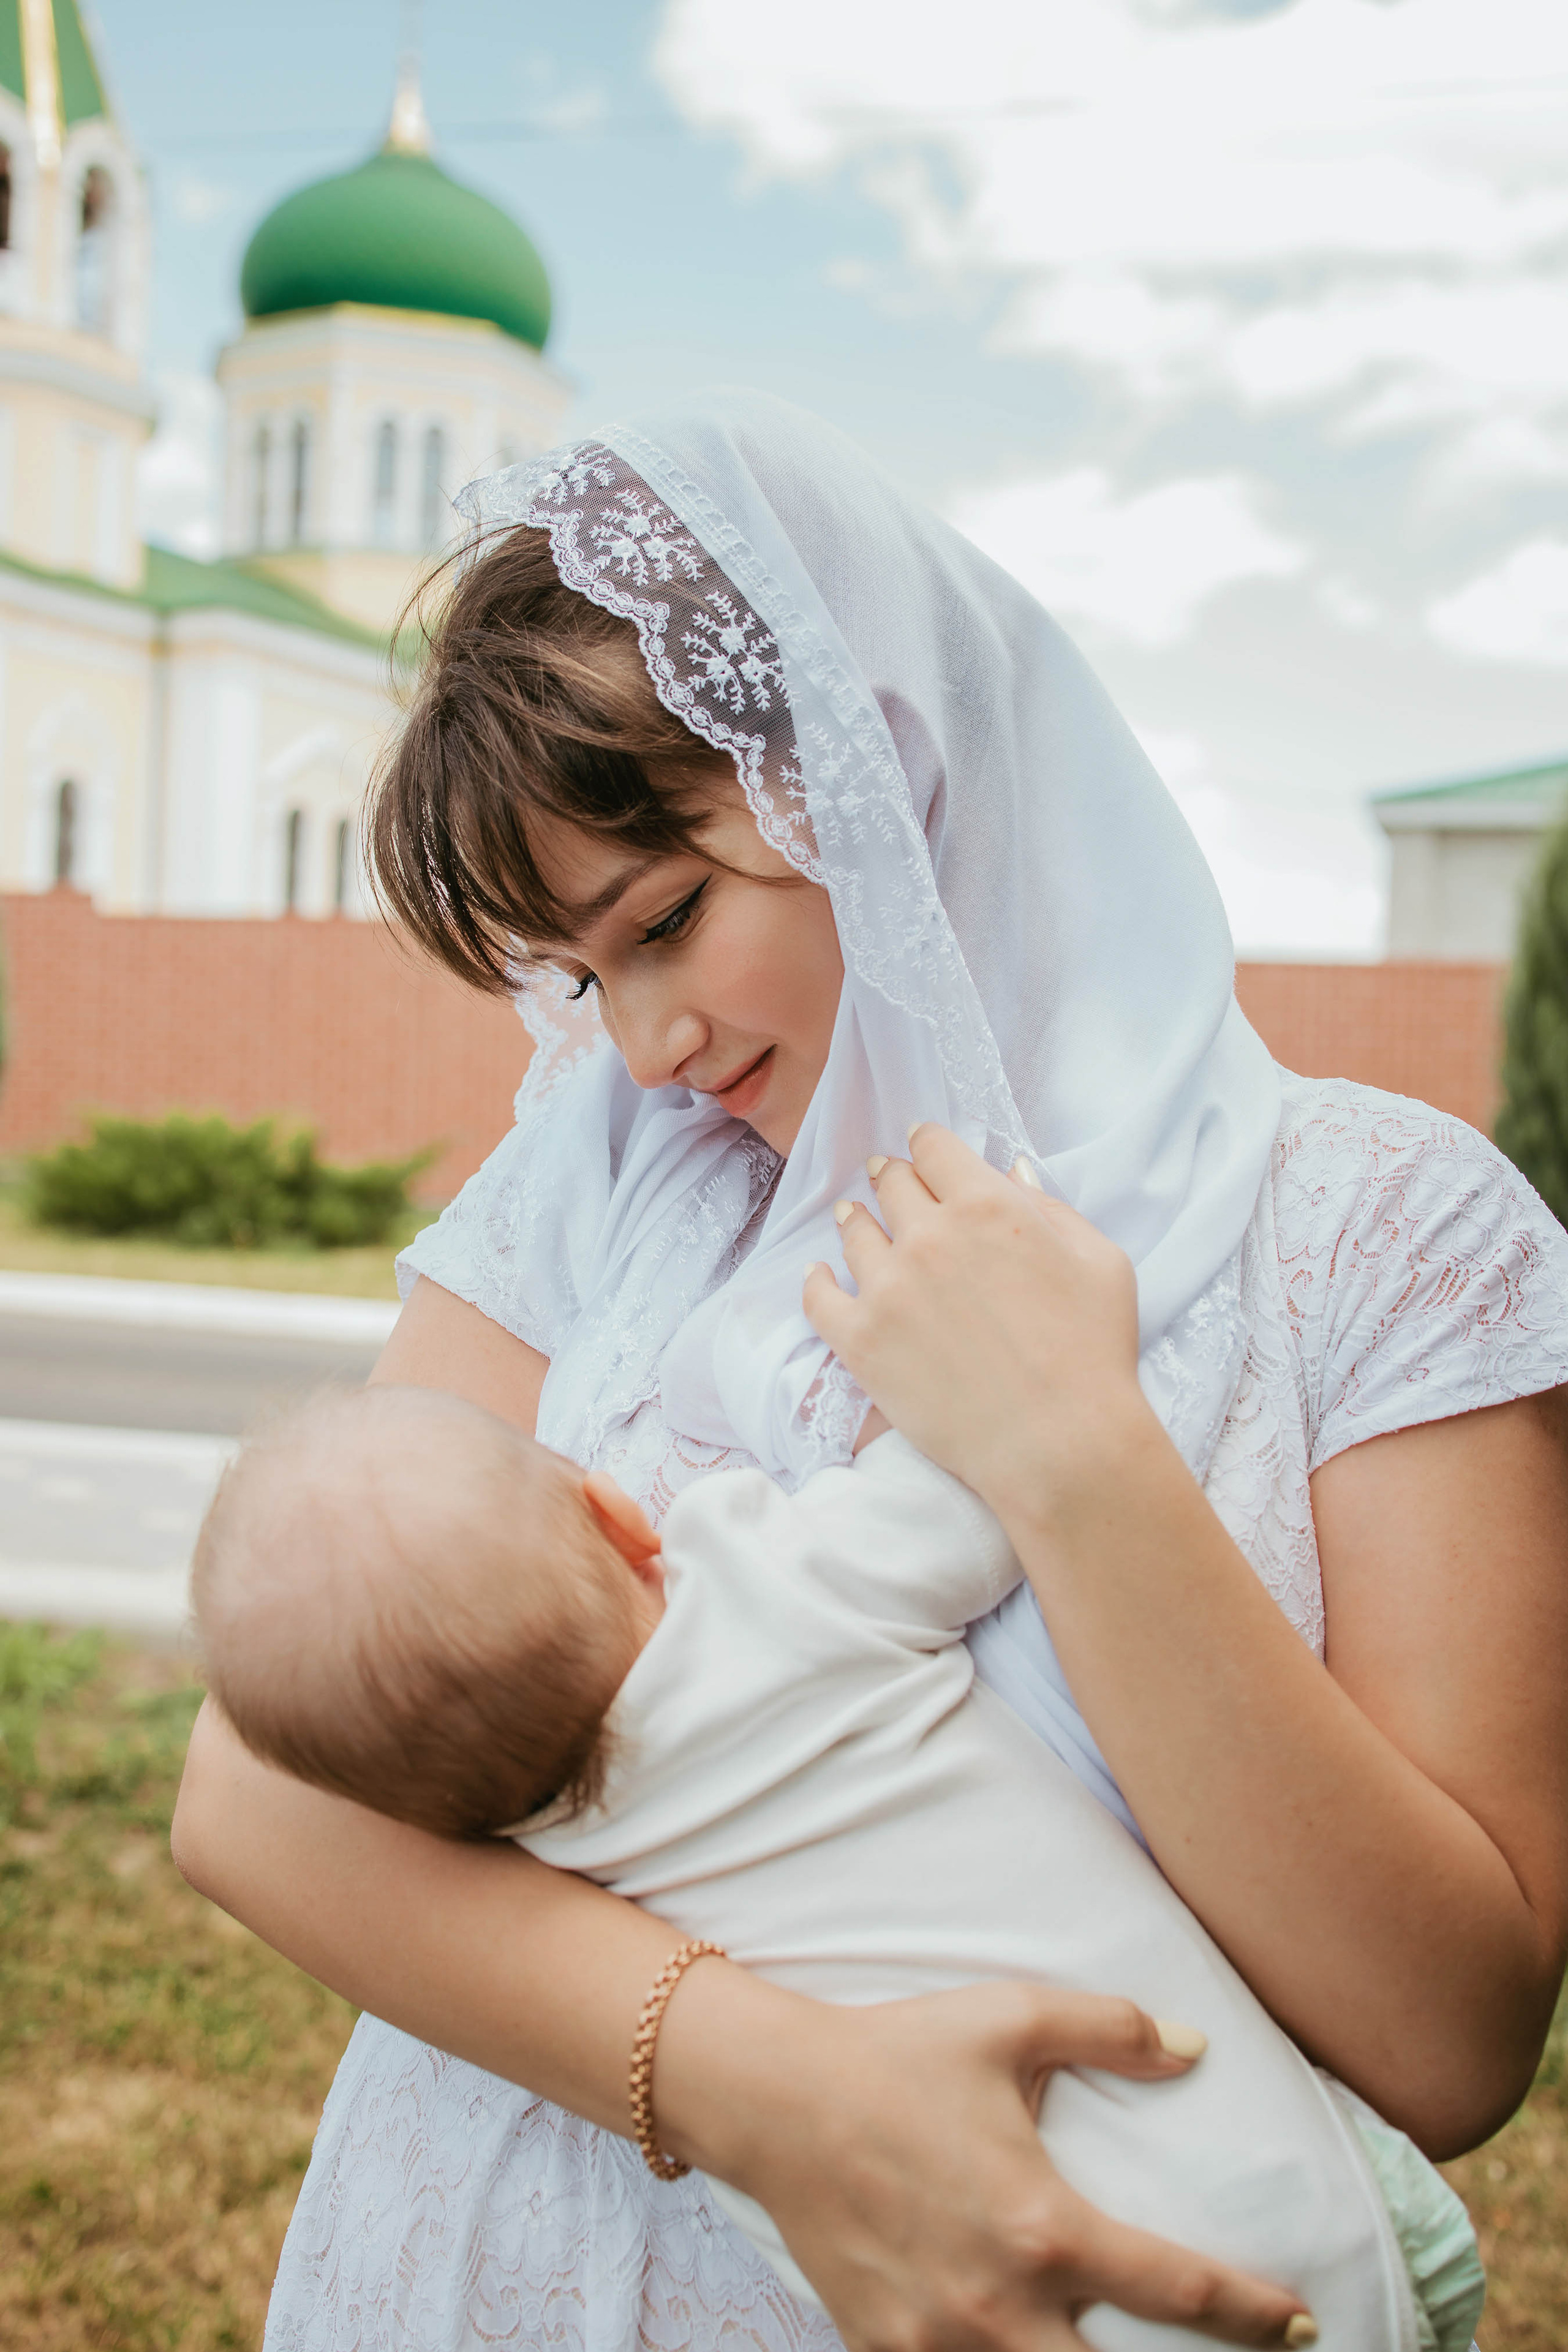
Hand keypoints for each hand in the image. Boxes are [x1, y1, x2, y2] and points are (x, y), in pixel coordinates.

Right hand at [678, 1979, 1315, 2350]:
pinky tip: (1015, 2349)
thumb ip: (1112, 2028)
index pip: (1181, 2291)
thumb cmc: (900, 2053)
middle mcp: (1002, 2304)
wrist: (779, 2101)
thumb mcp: (1011, 2019)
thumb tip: (1196, 2047)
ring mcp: (942, 2344)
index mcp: (1046, 2227)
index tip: (1303, 2324)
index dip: (1255, 2314)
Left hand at [804, 1124, 1151, 1521]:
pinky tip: (819, 1276)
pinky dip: (817, 1281)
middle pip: (892, 1183)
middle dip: (893, 1177)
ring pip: (855, 1231)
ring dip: (856, 1219)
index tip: (920, 1147)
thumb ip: (1052, 1207)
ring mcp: (888, 1287)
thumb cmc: (1092, 1354)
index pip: (935, 1149)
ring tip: (853, 1218)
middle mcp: (930, 1235)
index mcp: (988, 1206)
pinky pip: (819, 1297)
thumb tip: (1012, 1172)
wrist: (1060, 1443)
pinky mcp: (861, 1339)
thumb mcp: (1100, 1262)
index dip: (927, 1144)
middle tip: (888, 1179)